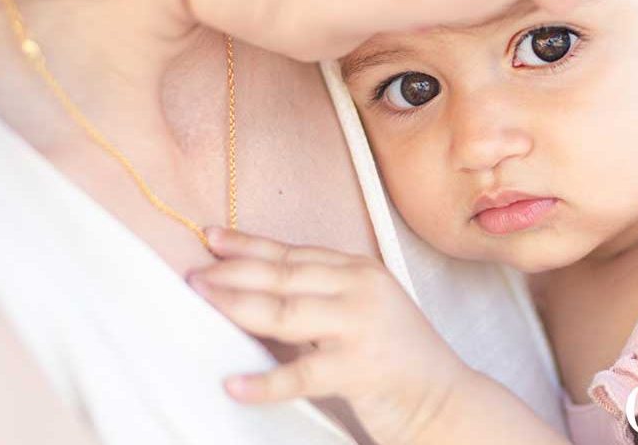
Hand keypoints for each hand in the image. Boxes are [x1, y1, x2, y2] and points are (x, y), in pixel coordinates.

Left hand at [186, 228, 475, 444]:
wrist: (444, 399)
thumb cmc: (397, 359)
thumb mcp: (359, 313)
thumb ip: (318, 298)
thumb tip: (252, 291)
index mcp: (360, 271)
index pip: (293, 253)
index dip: (249, 244)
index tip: (211, 238)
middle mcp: (361, 289)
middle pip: (282, 276)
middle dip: (232, 272)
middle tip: (193, 273)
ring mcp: (361, 326)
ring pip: (285, 312)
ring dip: (237, 307)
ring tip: (201, 302)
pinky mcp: (359, 368)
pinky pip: (301, 375)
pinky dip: (264, 382)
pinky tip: (234, 384)